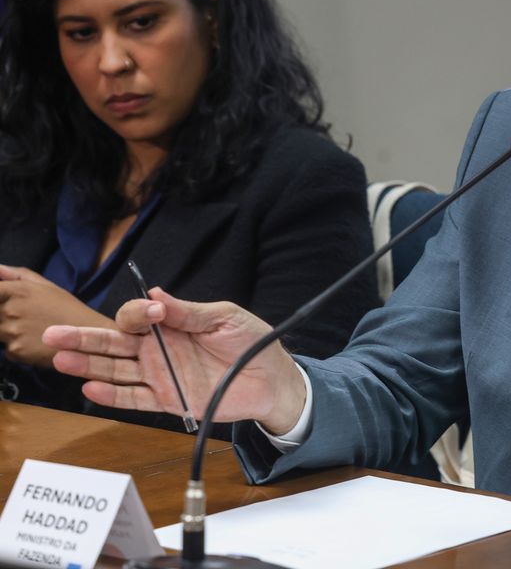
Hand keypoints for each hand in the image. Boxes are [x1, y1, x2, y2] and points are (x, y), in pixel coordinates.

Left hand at [0, 265, 114, 366]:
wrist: (88, 336)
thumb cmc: (67, 308)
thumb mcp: (46, 286)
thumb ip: (17, 275)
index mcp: (18, 290)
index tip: (5, 303)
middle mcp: (11, 310)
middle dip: (2, 315)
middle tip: (22, 316)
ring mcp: (12, 332)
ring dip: (6, 332)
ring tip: (30, 330)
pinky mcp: (16, 351)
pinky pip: (6, 349)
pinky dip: (16, 347)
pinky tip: (34, 343)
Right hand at [42, 289, 306, 432]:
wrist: (272, 378)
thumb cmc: (250, 341)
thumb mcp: (224, 318)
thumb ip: (188, 312)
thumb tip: (156, 295)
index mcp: (171, 323)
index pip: (137, 316)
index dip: (139, 312)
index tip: (154, 312)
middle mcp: (158, 348)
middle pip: (113, 341)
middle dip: (83, 336)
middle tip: (53, 334)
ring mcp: (160, 375)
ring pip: (115, 369)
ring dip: (87, 364)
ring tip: (60, 359)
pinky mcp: (167, 400)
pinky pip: (134, 398)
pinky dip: (112, 395)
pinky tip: (90, 387)